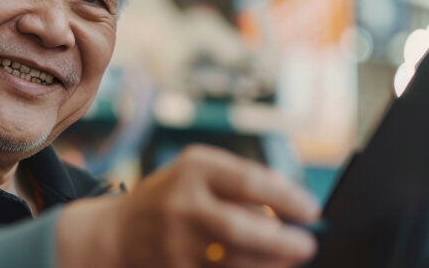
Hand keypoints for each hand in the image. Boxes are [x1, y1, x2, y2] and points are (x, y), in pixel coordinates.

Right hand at [57, 144, 320, 267]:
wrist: (116, 234)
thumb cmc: (173, 199)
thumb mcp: (199, 175)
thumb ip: (242, 184)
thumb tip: (295, 207)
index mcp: (192, 170)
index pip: (248, 182)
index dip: (286, 198)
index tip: (311, 210)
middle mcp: (180, 205)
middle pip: (239, 228)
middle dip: (281, 241)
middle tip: (308, 245)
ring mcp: (174, 243)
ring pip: (233, 261)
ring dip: (269, 263)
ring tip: (290, 259)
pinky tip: (263, 267)